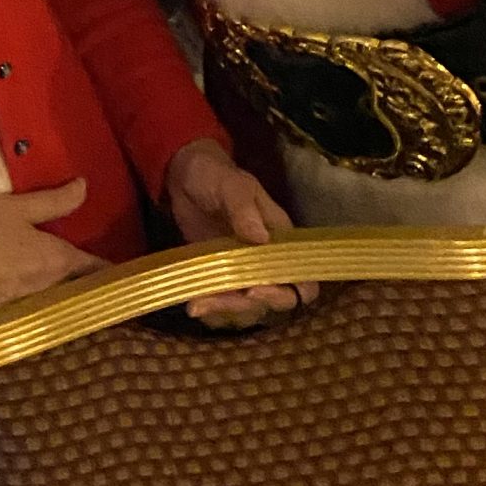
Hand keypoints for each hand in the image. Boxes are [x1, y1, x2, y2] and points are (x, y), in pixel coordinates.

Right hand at [0, 181, 102, 331]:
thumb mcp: (13, 208)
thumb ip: (51, 201)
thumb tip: (85, 187)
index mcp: (56, 262)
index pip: (94, 268)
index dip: (111, 267)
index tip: (128, 268)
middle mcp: (47, 287)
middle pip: (75, 282)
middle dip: (86, 275)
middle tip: (95, 261)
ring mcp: (24, 302)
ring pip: (52, 289)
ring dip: (61, 281)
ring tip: (64, 266)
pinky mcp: (1, 309)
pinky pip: (30, 296)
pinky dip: (36, 287)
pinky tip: (25, 276)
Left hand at [165, 138, 308, 329]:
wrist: (184, 175)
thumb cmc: (215, 175)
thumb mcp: (230, 185)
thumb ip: (244, 209)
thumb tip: (261, 238)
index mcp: (280, 239)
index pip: (302, 278)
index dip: (291, 292)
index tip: (259, 289)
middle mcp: (266, 261)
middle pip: (274, 299)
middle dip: (250, 303)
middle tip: (221, 297)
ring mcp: (242, 271)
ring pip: (247, 306)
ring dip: (225, 310)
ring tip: (198, 304)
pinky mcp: (219, 275)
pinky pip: (223, 302)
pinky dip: (210, 309)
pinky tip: (192, 304)